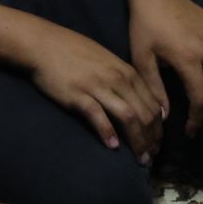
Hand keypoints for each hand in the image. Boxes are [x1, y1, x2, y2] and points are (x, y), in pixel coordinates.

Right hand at [27, 23, 165, 162]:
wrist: (43, 44)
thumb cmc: (75, 52)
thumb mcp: (108, 61)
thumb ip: (125, 80)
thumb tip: (138, 102)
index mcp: (128, 72)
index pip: (153, 104)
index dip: (158, 128)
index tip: (157, 144)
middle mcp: (118, 79)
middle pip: (145, 114)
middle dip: (152, 139)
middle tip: (151, 159)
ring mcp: (98, 87)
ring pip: (128, 117)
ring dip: (137, 141)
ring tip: (140, 159)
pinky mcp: (78, 95)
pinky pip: (98, 116)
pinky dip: (108, 132)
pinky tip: (113, 146)